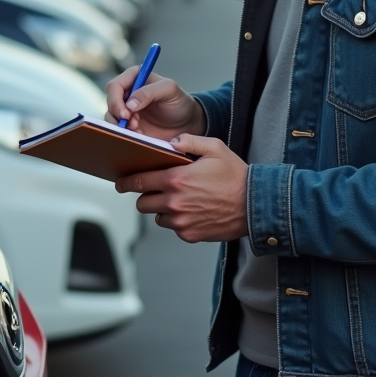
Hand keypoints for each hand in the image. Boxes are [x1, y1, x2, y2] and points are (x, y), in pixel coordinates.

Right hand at [104, 68, 204, 141]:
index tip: (126, 113)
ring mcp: (126, 110)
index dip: (116, 100)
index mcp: (134, 77)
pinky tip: (140, 136)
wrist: (187, 124)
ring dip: (122, 127)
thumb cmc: (179, 102)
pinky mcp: (128, 126)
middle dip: (118, 116)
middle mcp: (127, 93)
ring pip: (111, 118)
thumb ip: (149, 92)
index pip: (114, 86)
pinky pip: (118, 131)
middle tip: (133, 125)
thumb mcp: (169, 90)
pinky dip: (126, 135)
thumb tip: (129, 104)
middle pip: (110, 103)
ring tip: (139, 131)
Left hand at [115, 134, 247, 242]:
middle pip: (143, 203)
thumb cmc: (235, 175)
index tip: (120, 182)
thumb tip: (171, 142)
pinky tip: (193, 210)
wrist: (255, 205)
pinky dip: (178, 220)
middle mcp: (174, 202)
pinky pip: (173, 227)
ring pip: (157, 217)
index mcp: (176, 179)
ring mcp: (181, 221)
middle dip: (146, 195)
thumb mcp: (215, 148)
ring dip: (162, 209)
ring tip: (180, 199)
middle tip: (156, 189)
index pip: (139, 181)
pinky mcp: (189, 235)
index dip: (126, 182)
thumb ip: (189, 141)